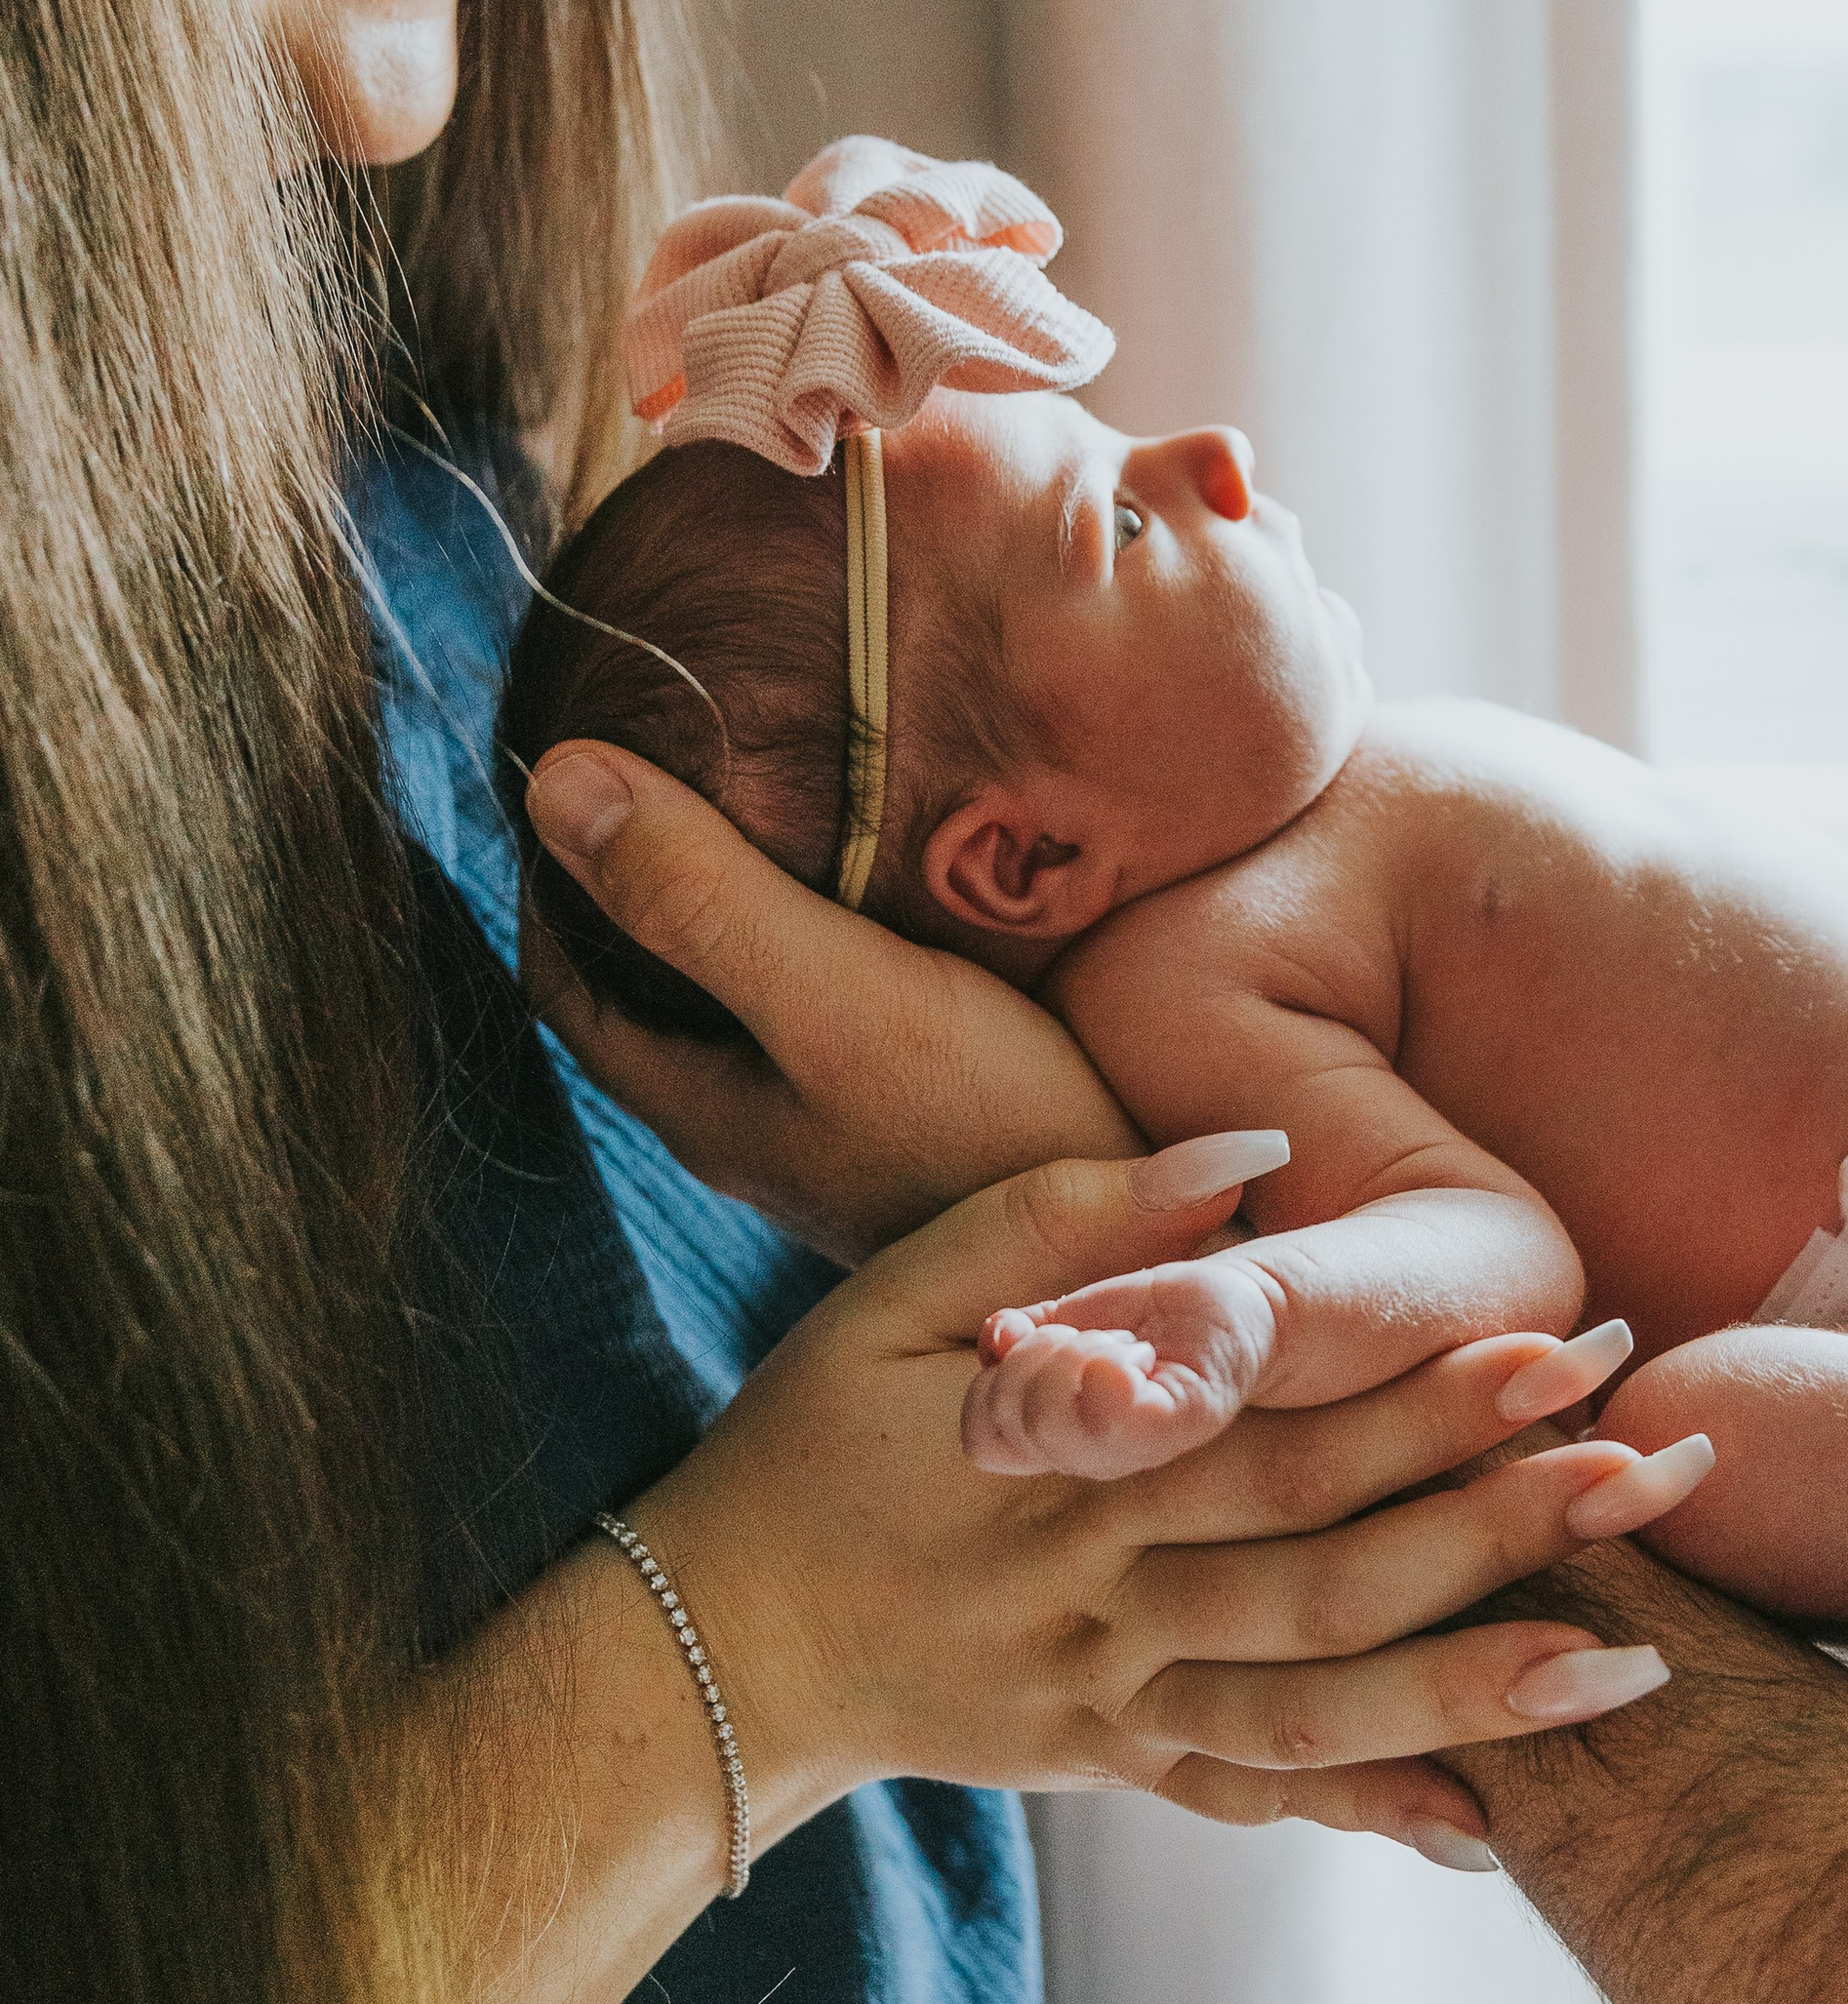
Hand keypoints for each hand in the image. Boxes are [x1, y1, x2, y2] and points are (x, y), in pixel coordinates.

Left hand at [520, 741, 1136, 1256]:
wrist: (1140, 1249)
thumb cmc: (988, 1131)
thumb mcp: (834, 997)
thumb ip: (702, 898)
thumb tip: (553, 782)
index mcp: (700, 1105)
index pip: (564, 979)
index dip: (552, 875)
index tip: (576, 762)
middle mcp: (754, 1124)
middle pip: (651, 988)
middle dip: (641, 880)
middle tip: (673, 754)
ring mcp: (837, 1128)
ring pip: (747, 998)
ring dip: (740, 904)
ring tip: (777, 789)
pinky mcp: (919, 1116)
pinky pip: (836, 1007)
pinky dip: (828, 933)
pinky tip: (888, 880)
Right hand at [638, 1148, 1679, 1867]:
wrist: (711, 1649)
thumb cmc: (809, 1443)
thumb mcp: (901, 1295)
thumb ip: (1071, 1213)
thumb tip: (1250, 1148)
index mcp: (1070, 1472)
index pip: (1278, 1435)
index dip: (1421, 1398)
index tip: (1561, 1350)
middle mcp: (1108, 1601)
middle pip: (1330, 1571)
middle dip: (1501, 1525)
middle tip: (1658, 1476)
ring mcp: (1114, 1704)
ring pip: (1315, 1708)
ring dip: (1477, 1687)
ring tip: (1639, 1667)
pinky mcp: (1112, 1767)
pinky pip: (1254, 1800)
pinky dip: (1368, 1813)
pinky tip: (1493, 1821)